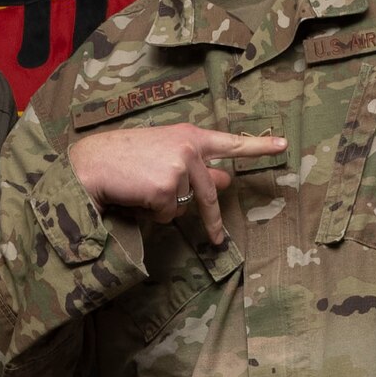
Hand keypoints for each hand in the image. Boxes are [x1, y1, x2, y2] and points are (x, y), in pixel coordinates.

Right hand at [68, 125, 287, 244]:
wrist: (91, 164)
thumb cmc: (123, 158)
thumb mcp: (163, 156)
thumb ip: (194, 166)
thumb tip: (224, 178)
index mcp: (189, 135)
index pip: (230, 143)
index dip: (259, 146)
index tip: (284, 146)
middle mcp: (189, 148)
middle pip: (210, 193)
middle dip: (211, 222)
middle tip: (217, 241)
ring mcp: (179, 166)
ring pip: (185, 206)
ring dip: (165, 208)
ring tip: (140, 191)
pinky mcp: (167, 186)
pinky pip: (167, 214)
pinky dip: (152, 213)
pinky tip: (135, 195)